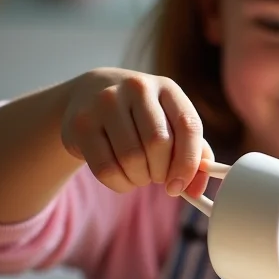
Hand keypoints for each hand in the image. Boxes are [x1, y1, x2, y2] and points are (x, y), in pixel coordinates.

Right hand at [61, 68, 212, 197]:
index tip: (180, 186)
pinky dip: (120, 184)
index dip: (189, 162)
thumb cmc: (141, 119)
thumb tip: (196, 191)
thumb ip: (194, 155)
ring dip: (140, 179)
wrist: (90, 95)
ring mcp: (105, 102)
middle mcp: (136, 88)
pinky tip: (122, 178)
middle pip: (158, 143)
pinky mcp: (81, 124)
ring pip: (132, 158)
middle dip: (161, 172)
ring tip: (140, 174)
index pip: (188, 126)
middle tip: (157, 176)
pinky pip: (106, 169)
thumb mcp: (171, 125)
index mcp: (167, 88)